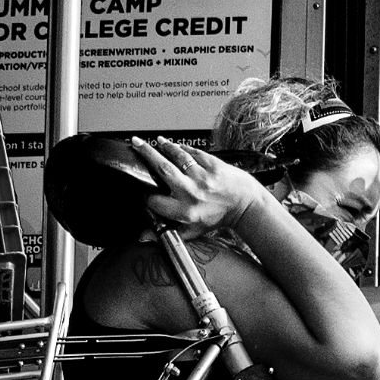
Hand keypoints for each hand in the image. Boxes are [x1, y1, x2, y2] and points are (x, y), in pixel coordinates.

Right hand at [126, 137, 264, 231]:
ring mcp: (202, 176)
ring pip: (178, 156)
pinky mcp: (213, 165)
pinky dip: (181, 147)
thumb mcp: (192, 231)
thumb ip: (167, 233)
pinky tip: (172, 145)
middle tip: (135, 144)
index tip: (145, 192)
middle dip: (146, 154)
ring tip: (153, 142)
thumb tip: (143, 237)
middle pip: (163, 169)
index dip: (147, 197)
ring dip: (163, 146)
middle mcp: (192, 193)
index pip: (155, 200)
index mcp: (185, 211)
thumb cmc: (218, 217)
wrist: (244, 204)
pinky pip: (192, 153)